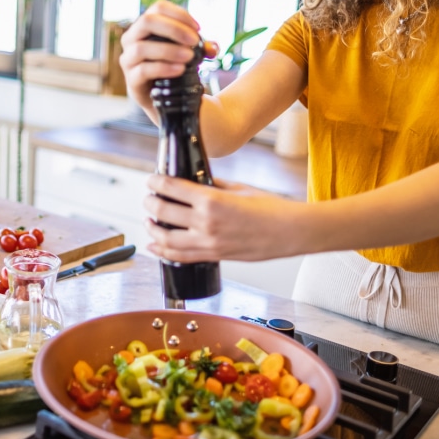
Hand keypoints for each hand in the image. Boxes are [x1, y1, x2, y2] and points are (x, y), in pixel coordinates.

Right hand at [119, 0, 214, 110]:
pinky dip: (164, 68)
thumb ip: (202, 49)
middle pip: (147, 21)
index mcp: (145, 26)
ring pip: (142, 48)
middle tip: (194, 41)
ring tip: (189, 57)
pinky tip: (180, 69)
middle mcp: (131, 38)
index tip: (198, 28)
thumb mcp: (188, 54)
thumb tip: (213, 48)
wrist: (162, 99)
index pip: (158, 8)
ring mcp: (128, 59)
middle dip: (174, 29)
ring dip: (169, 50)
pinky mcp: (131, 79)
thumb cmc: (173, 68)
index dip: (179, 14)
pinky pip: (143, 70)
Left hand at [142, 176, 297, 262]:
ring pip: (166, 240)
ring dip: (152, 230)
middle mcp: (206, 222)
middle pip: (163, 212)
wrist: (290, 232)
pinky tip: (155, 247)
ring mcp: (209, 243)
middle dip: (150, 203)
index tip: (152, 180)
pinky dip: (163, 253)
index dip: (156, 182)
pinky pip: (181, 257)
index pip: (172, 188)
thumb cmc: (270, 208)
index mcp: (211, 200)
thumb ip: (214, 185)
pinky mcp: (214, 256)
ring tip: (149, 221)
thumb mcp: (239, 188)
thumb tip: (196, 183)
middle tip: (148, 198)